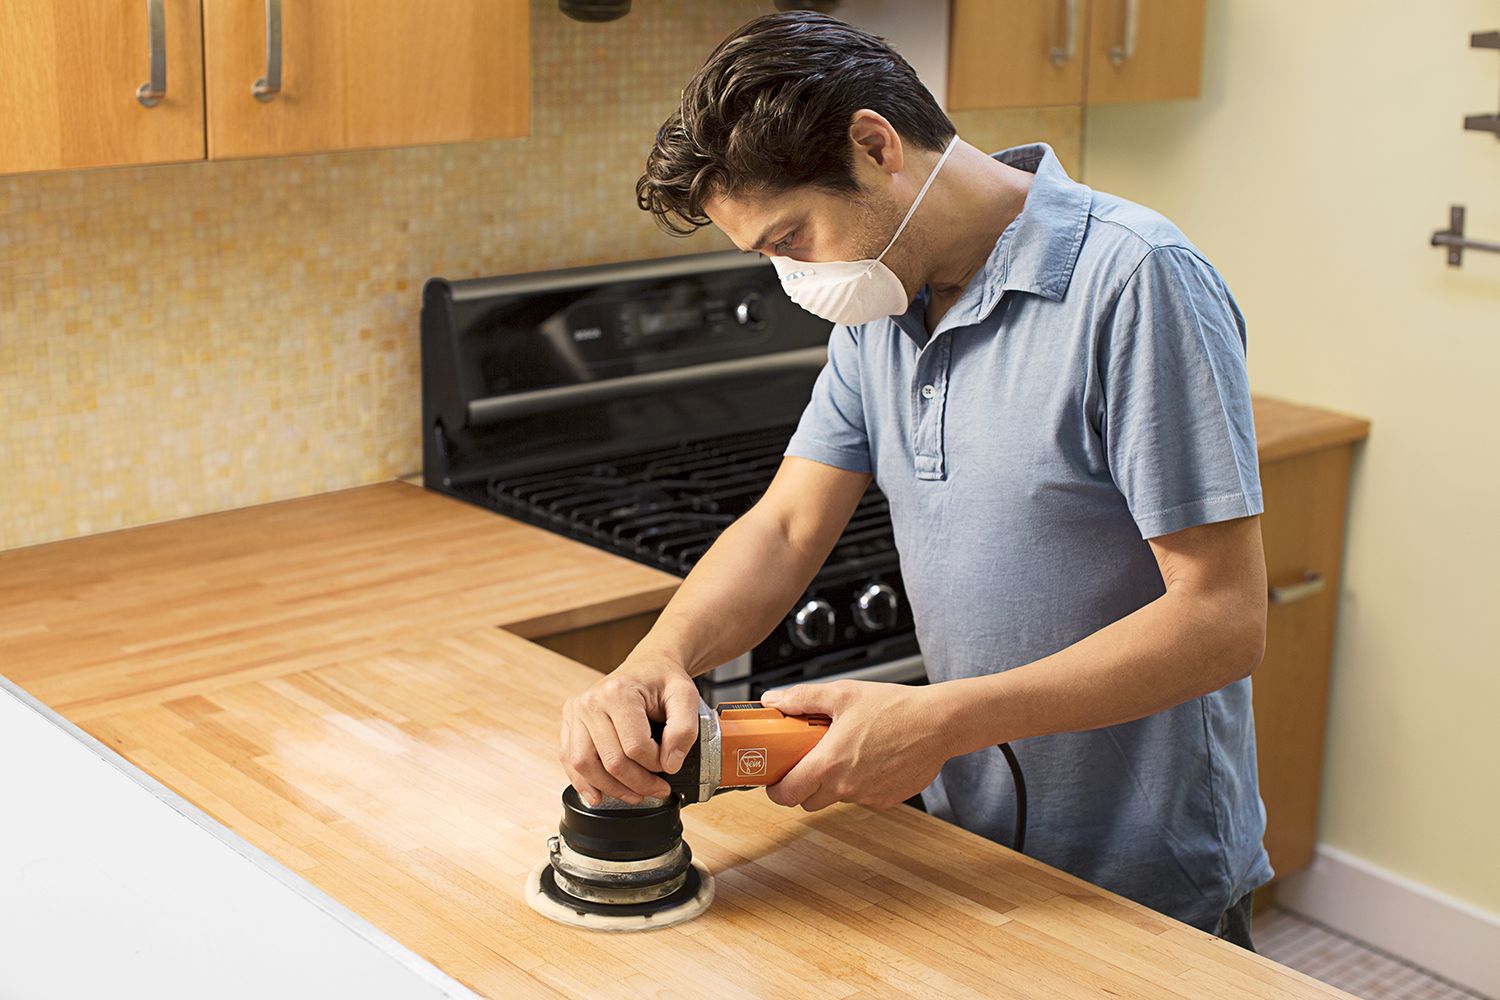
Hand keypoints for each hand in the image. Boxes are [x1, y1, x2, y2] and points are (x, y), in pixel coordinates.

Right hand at [559, 654, 701, 806]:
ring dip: (610, 789)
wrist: (647, 665)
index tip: (669, 763)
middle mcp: (591, 701)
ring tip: (633, 796)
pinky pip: (569, 760)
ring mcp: (576, 712)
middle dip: (638, 783)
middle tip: (658, 789)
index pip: (635, 747)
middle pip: (610, 761)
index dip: (656, 764)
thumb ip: (684, 730)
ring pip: (584, 765)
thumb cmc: (663, 680)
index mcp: (618, 692)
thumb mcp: (686, 696)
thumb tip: (670, 764)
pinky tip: (598, 795)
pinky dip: (582, 782)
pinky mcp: (569, 723)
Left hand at [760, 680, 954, 811]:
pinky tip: (870, 759)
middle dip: (803, 786)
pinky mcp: (886, 800)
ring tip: (845, 753)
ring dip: (833, 783)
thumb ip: (802, 698)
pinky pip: (862, 797)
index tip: (775, 779)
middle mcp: (846, 788)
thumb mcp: (842, 694)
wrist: (938, 723)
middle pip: (808, 802)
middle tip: (808, 761)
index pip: (787, 795)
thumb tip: (773, 700)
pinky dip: (859, 783)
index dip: (775, 789)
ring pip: (836, 799)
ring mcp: (867, 797)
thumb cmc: (894, 708)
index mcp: (829, 764)